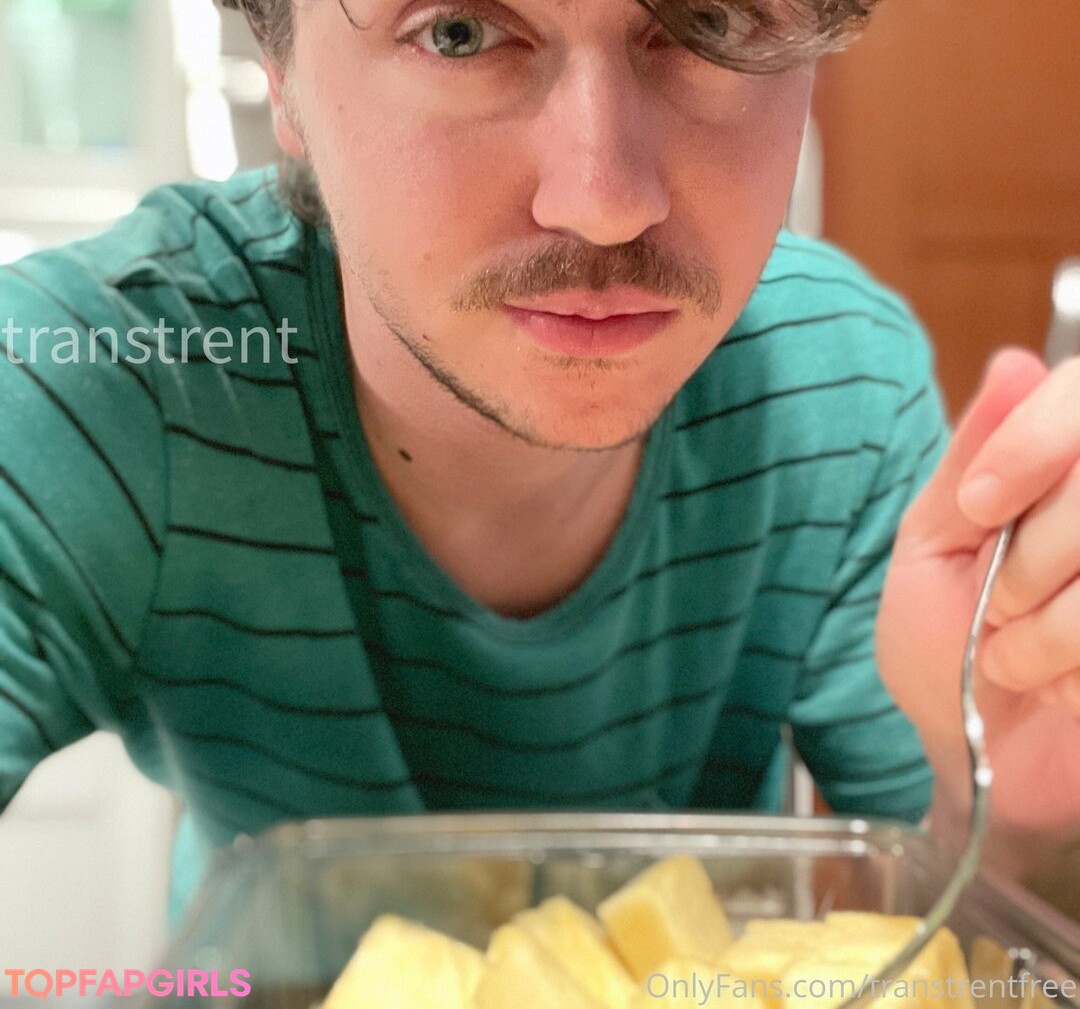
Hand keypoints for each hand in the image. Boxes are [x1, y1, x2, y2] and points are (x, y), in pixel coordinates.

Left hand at [878, 348, 1079, 830]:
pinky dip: (1079, 666)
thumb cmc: (947, 651)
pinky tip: (1064, 683)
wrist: (982, 760)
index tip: (982, 509)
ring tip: (1021, 654)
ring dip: (1057, 624)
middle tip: (998, 606)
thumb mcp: (930, 550)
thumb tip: (1016, 365)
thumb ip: (972, 463)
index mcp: (1062, 468)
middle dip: (1036, 554)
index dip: (1035, 443)